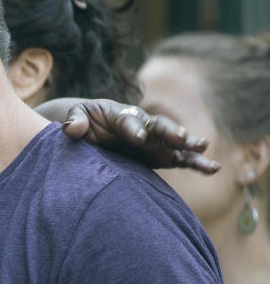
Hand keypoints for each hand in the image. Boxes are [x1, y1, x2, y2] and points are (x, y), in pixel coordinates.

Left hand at [61, 99, 219, 173]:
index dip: (134, 128)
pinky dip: (194, 162)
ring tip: (203, 149)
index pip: (128, 120)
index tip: (139, 138)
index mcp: (120, 114)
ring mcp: (153, 141)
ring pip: (174, 142)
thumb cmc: (84, 122)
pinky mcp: (158, 156)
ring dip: (188, 145)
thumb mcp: (75, 117)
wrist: (92, 132)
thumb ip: (75, 121)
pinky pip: (179, 158)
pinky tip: (211, 168)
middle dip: (169, 132)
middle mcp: (141, 125)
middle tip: (180, 138)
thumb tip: (72, 129)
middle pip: (158, 126)